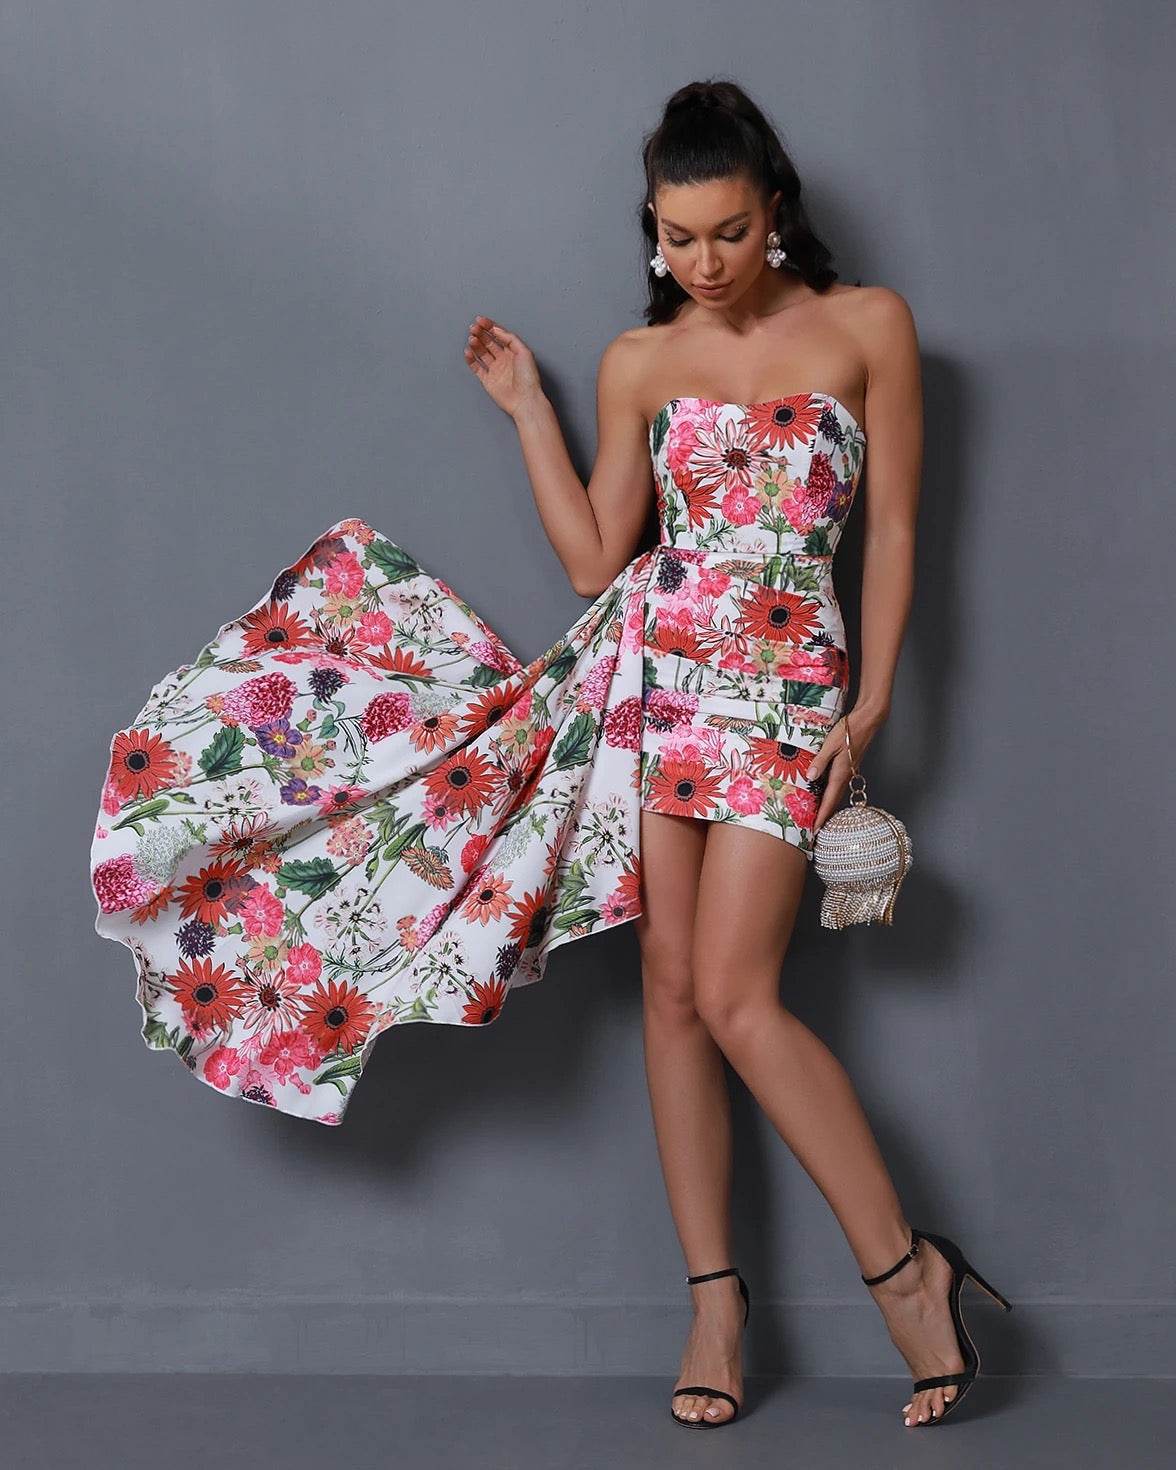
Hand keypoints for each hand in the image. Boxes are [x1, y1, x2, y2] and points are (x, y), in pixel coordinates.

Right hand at [464, 315, 543, 418]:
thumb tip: (497, 329)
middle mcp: (504, 360)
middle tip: (473, 328)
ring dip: (476, 344)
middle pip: (489, 342)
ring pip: (482, 353)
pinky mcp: (488, 380)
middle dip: (480, 333)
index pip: (499, 335)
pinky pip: (476, 367)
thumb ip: (510, 338)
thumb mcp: (524, 351)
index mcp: (514, 352)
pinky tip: (468, 351)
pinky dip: (471, 359)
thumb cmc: (528, 378)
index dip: (489, 326)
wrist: (525, 399)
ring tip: (472, 338)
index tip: (480, 320)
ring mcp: (495, 370)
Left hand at [805, 706, 885, 834]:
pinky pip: (838, 786)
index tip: (815, 830)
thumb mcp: (829, 744)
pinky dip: (831, 795)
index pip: (828, 800)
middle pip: (833, 802)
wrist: (867, 722)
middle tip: (815, 830)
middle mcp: (846, 776)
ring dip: (828, 807)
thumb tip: (810, 777)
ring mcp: (848, 772)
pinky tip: (825, 795)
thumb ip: (820, 761)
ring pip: (836, 795)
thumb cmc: (848, 731)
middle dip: (824, 817)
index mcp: (840, 773)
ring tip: (818, 818)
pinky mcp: (849, 767)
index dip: (821, 816)